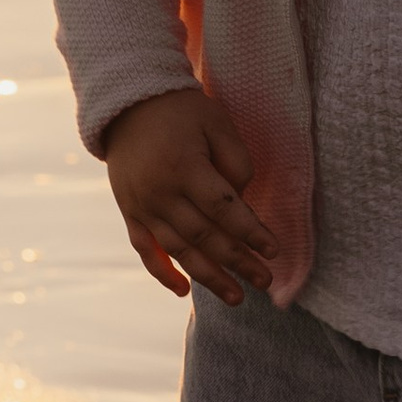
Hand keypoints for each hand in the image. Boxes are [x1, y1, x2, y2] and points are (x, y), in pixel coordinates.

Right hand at [104, 89, 277, 303]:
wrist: (127, 104)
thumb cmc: (181, 111)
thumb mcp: (217, 123)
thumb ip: (236, 162)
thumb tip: (243, 203)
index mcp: (184, 167)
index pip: (224, 209)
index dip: (250, 232)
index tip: (274, 251)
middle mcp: (160, 192)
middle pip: (204, 236)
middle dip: (237, 261)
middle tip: (264, 281)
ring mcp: (141, 206)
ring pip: (178, 250)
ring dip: (208, 277)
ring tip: (236, 297)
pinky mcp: (129, 212)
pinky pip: (144, 250)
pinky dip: (162, 272)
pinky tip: (183, 290)